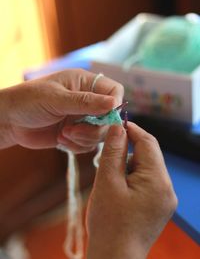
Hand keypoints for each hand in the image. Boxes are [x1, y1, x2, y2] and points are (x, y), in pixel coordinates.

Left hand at [0, 69, 122, 149]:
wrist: (9, 121)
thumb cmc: (28, 101)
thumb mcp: (56, 99)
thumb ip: (86, 102)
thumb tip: (114, 104)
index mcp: (84, 83)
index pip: (114, 91)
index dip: (114, 105)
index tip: (105, 118)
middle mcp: (87, 100)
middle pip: (110, 117)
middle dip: (94, 128)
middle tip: (73, 130)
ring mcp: (82, 118)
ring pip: (100, 134)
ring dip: (84, 139)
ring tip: (64, 135)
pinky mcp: (76, 133)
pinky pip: (88, 144)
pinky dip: (77, 146)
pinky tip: (61, 140)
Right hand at [86, 122, 177, 258]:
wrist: (115, 258)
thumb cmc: (109, 222)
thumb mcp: (107, 181)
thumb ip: (114, 151)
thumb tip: (118, 127)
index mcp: (158, 180)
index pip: (148, 142)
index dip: (132, 130)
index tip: (115, 124)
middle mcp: (168, 188)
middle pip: (149, 155)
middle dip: (128, 150)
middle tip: (107, 156)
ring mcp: (165, 198)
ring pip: (147, 167)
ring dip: (128, 165)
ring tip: (111, 180)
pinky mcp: (160, 205)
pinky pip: (148, 181)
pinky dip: (133, 178)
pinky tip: (119, 189)